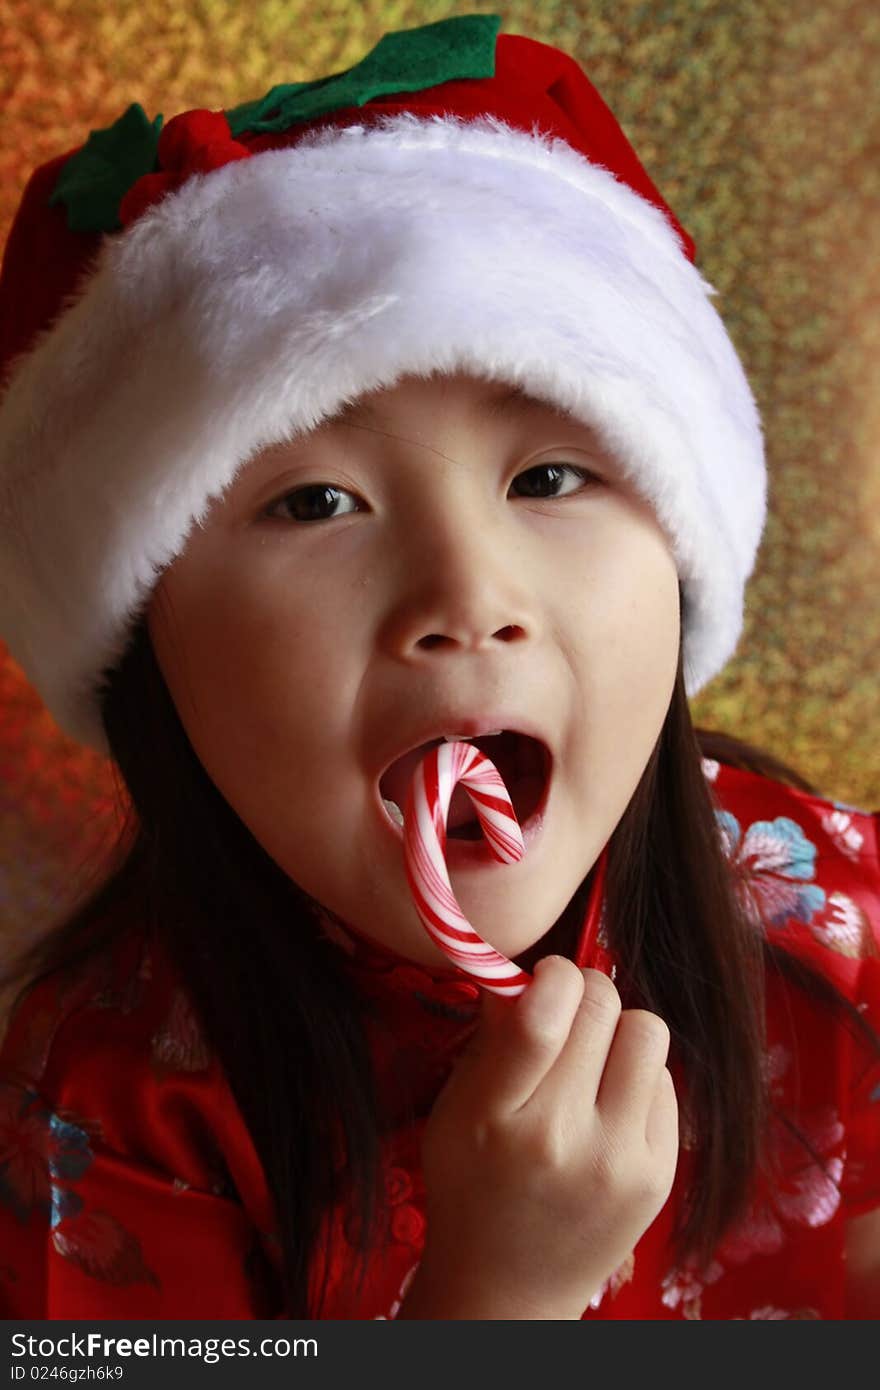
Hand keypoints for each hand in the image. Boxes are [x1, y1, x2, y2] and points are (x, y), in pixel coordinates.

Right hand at [416, 955, 678, 1318]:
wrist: (507, 1290)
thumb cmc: (472, 1186)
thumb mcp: (455, 1110)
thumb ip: (491, 1037)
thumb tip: (527, 969)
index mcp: (498, 1117)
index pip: (544, 1014)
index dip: (552, 975)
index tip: (544, 979)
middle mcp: (564, 1140)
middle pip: (602, 1007)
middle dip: (583, 992)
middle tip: (567, 1012)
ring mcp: (619, 1160)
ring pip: (647, 1032)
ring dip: (619, 1029)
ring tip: (594, 1056)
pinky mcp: (658, 1175)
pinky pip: (665, 1080)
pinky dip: (637, 1076)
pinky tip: (609, 1103)